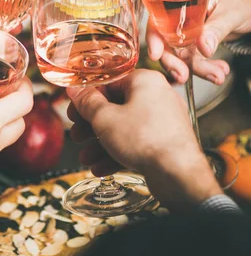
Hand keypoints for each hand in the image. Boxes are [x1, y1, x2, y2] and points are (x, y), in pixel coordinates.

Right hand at [67, 69, 221, 209]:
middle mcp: (157, 96)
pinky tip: (101, 167)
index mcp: (145, 81)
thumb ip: (87, 102)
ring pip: (124, 128)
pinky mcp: (165, 142)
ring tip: (86, 157)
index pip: (109, 83)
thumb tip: (76, 90)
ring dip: (101, 144)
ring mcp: (163, 120)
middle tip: (78, 135)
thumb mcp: (105, 118)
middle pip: (115, 107)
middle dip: (92, 126)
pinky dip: (117, 153)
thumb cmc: (147, 140)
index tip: (75, 109)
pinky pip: (136, 143)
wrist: (179, 174)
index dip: (87, 98)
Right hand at [147, 0, 250, 83]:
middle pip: (165, 39)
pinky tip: (219, 71)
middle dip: (173, 61)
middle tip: (182, 75)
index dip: (154, 36)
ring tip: (217, 76)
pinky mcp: (194, 41)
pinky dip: (206, 68)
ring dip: (197, 68)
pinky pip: (194, 58)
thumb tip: (203, 48)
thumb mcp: (231, 11)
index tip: (156, 54)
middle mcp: (178, 13)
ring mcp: (186, 29)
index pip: (159, 17)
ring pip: (180, 53)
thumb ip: (216, 29)